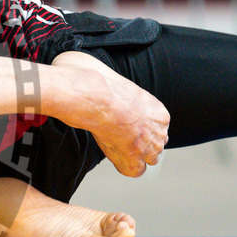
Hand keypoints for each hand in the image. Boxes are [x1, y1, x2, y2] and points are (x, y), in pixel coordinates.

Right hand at [53, 51, 169, 176]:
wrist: (89, 94)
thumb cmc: (91, 78)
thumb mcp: (104, 69)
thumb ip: (103, 76)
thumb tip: (78, 66)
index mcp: (156, 108)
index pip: (158, 125)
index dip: (139, 125)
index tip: (123, 122)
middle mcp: (157, 128)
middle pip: (157, 143)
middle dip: (140, 141)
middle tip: (118, 135)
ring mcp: (147, 145)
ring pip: (149, 158)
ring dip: (133, 155)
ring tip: (114, 145)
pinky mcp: (131, 158)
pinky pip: (134, 171)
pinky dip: (124, 166)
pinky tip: (113, 156)